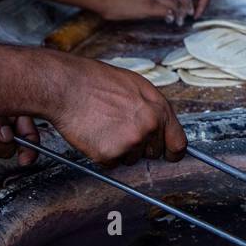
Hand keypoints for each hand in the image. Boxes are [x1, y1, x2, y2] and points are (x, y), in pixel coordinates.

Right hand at [50, 57, 186, 166]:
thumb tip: (162, 127)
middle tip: (119, 128)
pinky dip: (102, 154)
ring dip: (119, 149)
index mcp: (158, 109)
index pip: (178, 143)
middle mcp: (148, 127)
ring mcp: (130, 142)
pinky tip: (94, 134)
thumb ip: (153, 108)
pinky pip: (110, 164)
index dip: (173, 152)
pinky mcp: (109, 154)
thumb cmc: (96, 81)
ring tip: (104, 126)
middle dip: (140, 146)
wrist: (66, 85)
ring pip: (131, 159)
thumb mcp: (136, 86)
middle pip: (153, 153)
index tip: (169, 156)